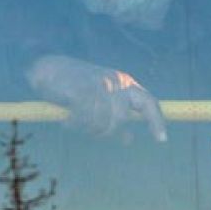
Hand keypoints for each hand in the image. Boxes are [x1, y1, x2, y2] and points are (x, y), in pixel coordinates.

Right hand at [25, 54, 167, 142]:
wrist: (49, 69)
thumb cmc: (75, 86)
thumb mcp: (101, 100)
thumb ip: (115, 116)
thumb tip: (129, 140)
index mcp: (125, 82)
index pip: (148, 103)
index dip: (156, 122)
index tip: (161, 140)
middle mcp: (116, 81)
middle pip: (120, 118)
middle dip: (106, 130)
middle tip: (92, 132)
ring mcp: (100, 83)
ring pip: (101, 120)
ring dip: (87, 127)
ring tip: (74, 124)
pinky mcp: (82, 88)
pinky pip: (84, 117)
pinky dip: (75, 124)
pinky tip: (67, 122)